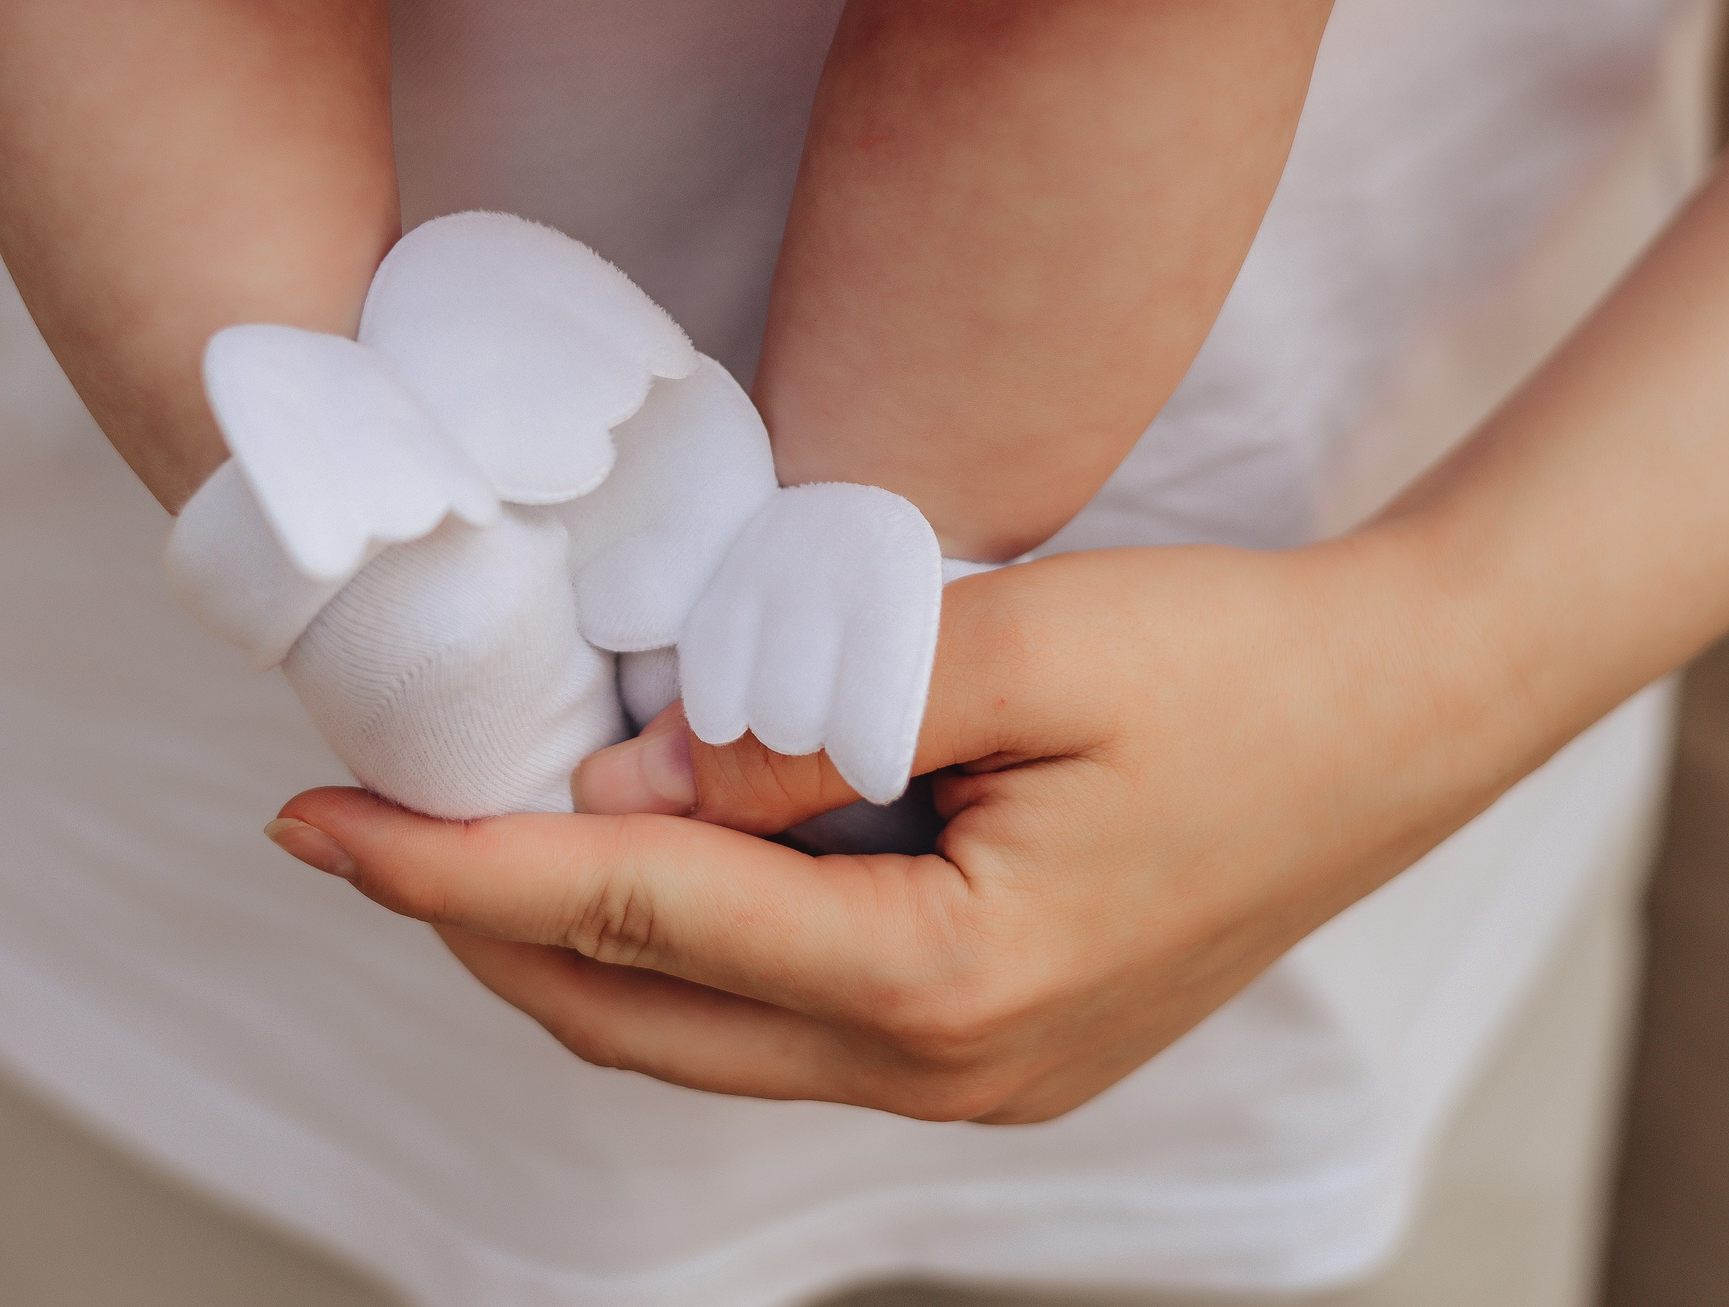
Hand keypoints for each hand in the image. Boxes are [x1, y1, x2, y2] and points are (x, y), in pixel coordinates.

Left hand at [265, 533, 1536, 1121]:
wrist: (1413, 714)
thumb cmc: (1236, 661)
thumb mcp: (1016, 647)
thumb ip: (802, 720)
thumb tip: (625, 792)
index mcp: (947, 982)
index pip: (631, 925)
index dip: (453, 872)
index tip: (315, 822)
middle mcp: (949, 1074)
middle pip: (638, 1022)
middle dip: (477, 930)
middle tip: (357, 828)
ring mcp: (978, 1081)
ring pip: (699, 1042)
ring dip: (566, 951)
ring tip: (463, 842)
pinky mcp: (998, 1046)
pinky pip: (779, 1026)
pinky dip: (675, 954)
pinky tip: (632, 868)